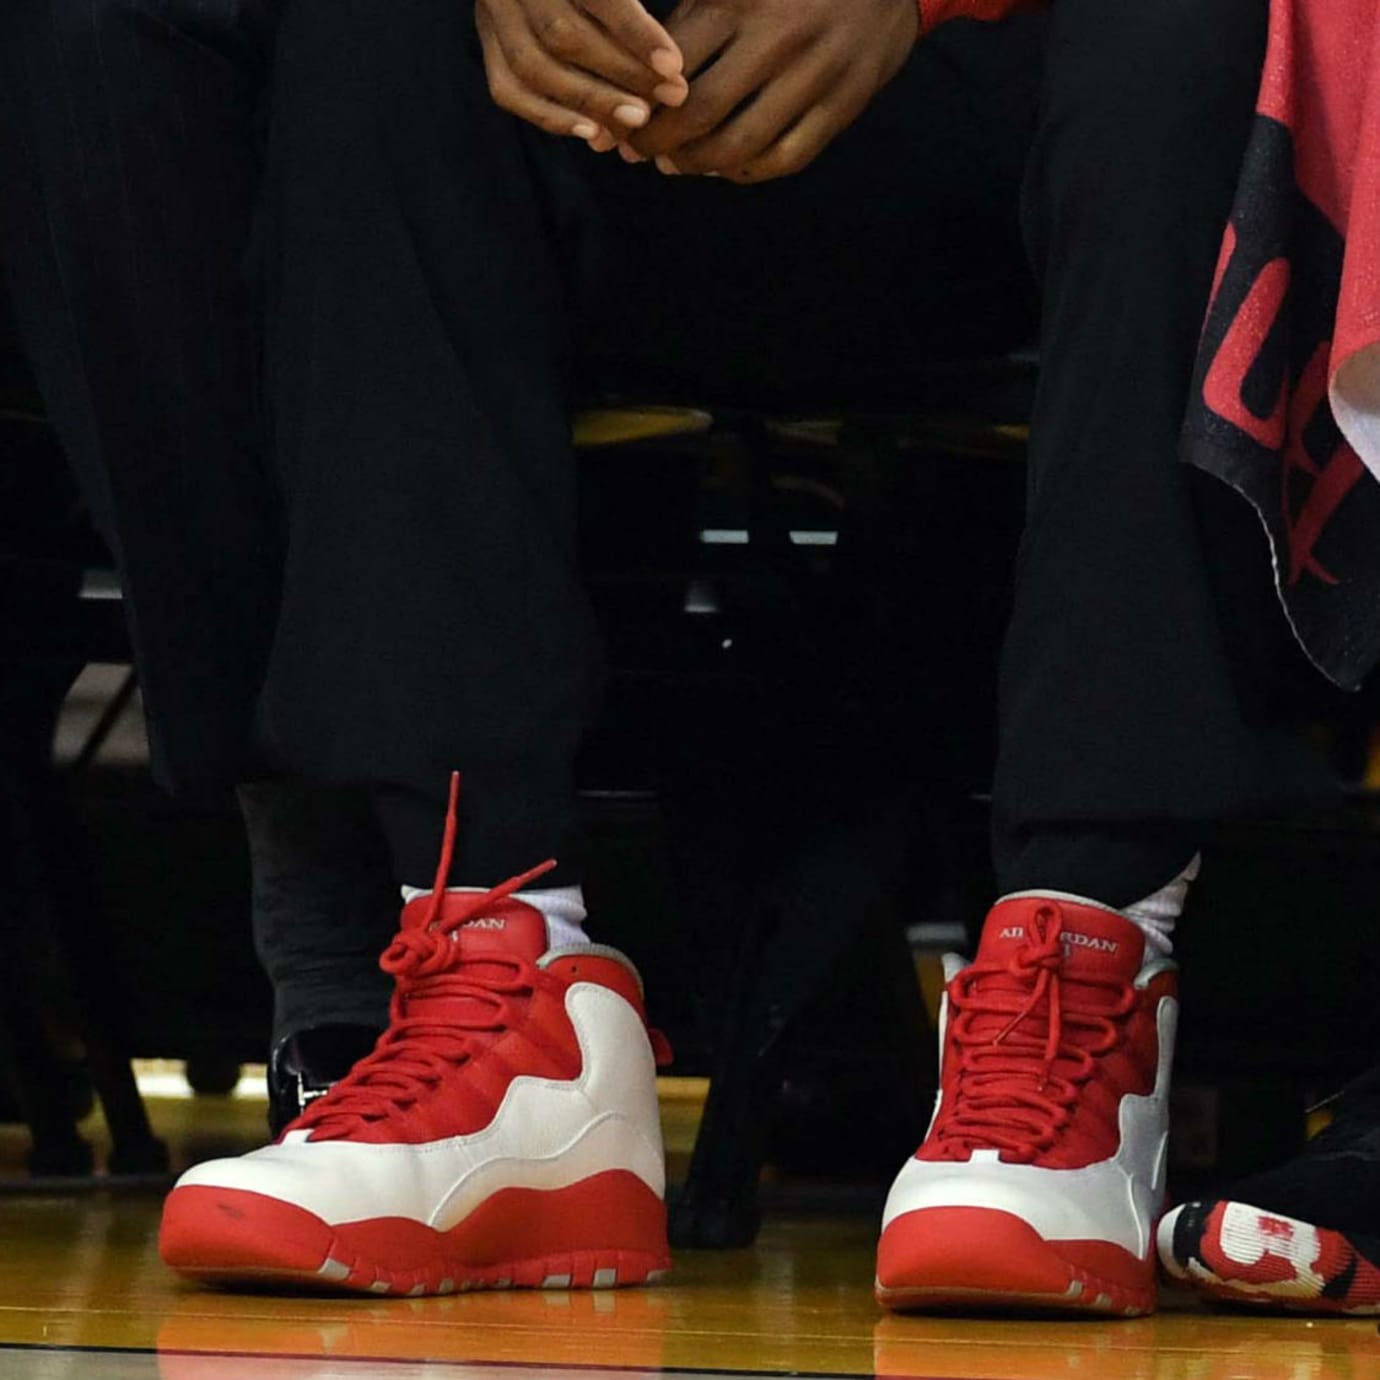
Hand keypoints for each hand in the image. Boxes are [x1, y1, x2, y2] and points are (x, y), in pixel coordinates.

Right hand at [476, 0, 689, 140]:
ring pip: (534, 66)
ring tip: (636, 121)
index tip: (674, 66)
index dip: (636, 33)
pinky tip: (590, 133)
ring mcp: (493, 10)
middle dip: (621, 73)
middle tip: (668, 98)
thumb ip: (629, 1)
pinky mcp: (486, 39)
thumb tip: (671, 57)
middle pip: (563, 35)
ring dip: (589, 102)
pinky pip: (507, 89)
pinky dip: (549, 116)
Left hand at [627, 0, 918, 180]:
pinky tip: (726, 166)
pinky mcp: (844, 104)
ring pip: (740, 146)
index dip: (636, 99)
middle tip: (636, 152)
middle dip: (657, 142)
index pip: (670, 65)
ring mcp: (816, 75)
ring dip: (697, 165)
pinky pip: (786, 158)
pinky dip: (748, 171)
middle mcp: (778, 38)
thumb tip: (633, 74)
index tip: (620, 117)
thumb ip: (690, 15)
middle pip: (699, 113)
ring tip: (675, 164)